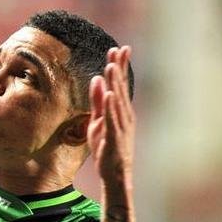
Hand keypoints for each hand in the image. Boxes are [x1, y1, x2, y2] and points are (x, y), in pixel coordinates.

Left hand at [86, 46, 134, 187]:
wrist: (114, 174)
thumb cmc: (107, 146)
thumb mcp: (98, 120)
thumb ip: (97, 101)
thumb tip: (96, 80)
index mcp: (121, 110)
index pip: (120, 85)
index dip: (120, 66)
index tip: (118, 48)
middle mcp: (124, 115)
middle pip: (120, 88)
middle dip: (118, 69)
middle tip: (116, 49)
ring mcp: (122, 126)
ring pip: (118, 101)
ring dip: (115, 84)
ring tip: (111, 66)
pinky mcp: (115, 138)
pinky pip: (113, 120)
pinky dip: (111, 106)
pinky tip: (109, 94)